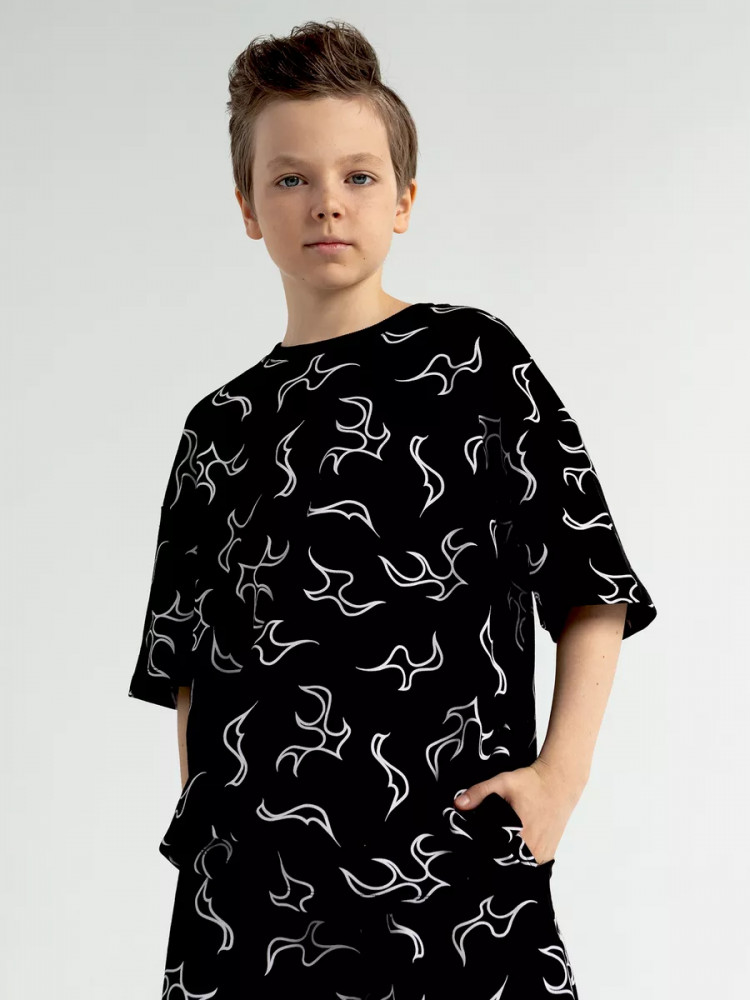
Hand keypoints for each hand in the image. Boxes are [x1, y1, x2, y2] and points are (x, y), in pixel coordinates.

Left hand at [453, 759, 584, 864]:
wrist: (559, 781)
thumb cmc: (532, 782)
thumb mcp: (503, 782)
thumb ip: (479, 793)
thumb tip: (458, 805)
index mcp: (520, 833)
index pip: (496, 857)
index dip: (484, 858)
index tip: (473, 857)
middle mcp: (533, 847)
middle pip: (508, 865)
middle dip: (494, 861)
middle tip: (484, 855)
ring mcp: (543, 853)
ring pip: (520, 868)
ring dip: (509, 863)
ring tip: (497, 854)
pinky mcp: (549, 853)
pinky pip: (532, 866)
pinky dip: (521, 862)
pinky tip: (513, 852)